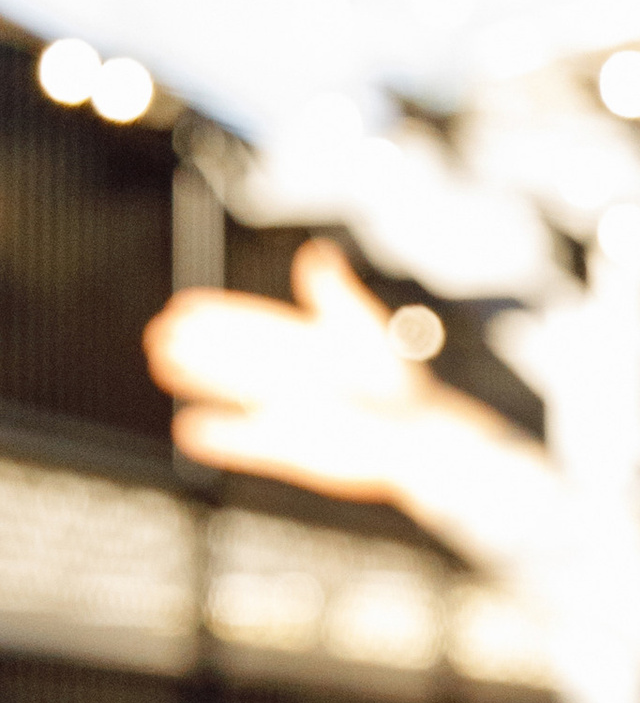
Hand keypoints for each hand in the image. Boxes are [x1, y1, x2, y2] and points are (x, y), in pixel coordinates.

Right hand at [145, 238, 444, 501]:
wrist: (418, 440)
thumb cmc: (399, 386)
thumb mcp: (363, 331)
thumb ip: (335, 295)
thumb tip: (316, 253)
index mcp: (310, 345)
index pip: (255, 324)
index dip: (220, 316)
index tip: (183, 306)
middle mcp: (294, 377)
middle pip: (236, 357)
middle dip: (199, 346)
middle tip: (158, 334)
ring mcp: (290, 412)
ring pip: (234, 392)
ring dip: (200, 380)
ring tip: (162, 365)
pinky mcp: (291, 449)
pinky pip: (246, 442)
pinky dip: (220, 437)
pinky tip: (189, 430)